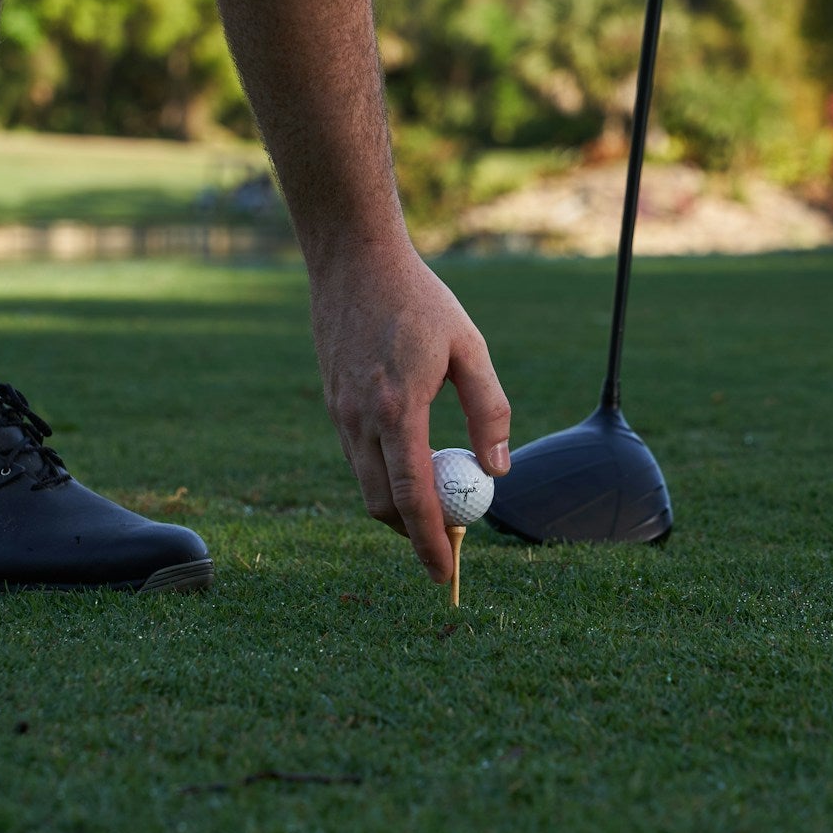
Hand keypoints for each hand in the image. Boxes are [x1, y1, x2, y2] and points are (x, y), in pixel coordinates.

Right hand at [308, 241, 511, 581]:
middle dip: (414, 535)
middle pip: (383, 505)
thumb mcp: (470, 348)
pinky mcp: (333, 403)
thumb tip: (499, 469)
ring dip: (398, 508)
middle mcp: (360, 419)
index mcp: (398, 409)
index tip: (447, 572)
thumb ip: (489, 409)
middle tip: (451, 544)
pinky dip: (383, 477)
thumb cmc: (419, 299)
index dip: (430, 541)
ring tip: (438, 507)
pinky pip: (357, 458)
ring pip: (366, 485)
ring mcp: (339, 413)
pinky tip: (412, 466)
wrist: (353, 261)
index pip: (413, 497)